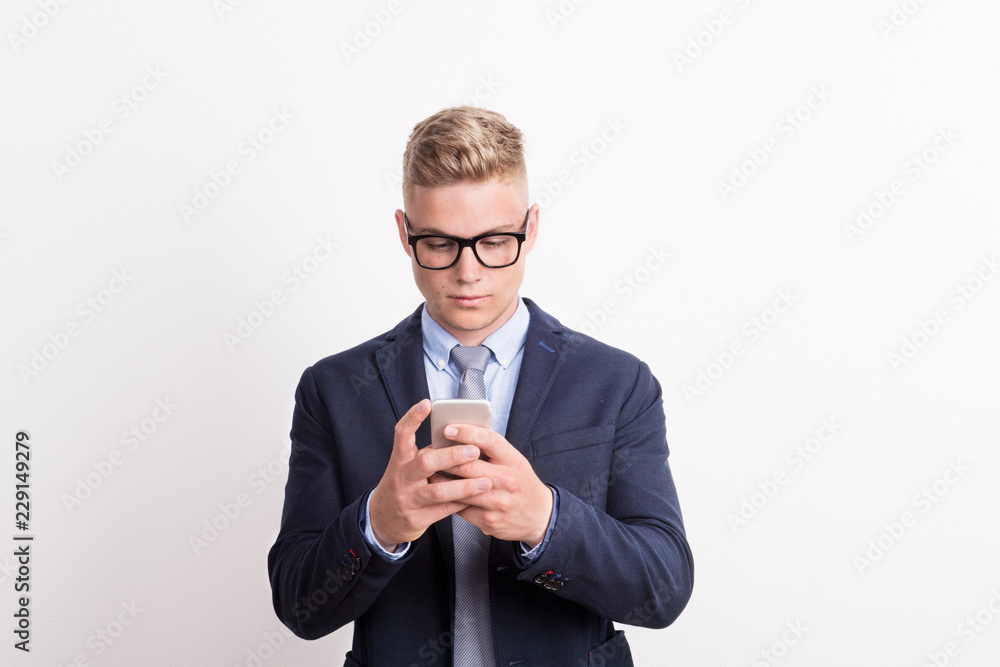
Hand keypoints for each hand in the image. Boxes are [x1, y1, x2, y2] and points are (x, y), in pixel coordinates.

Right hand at [369, 399, 493, 549]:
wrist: (382, 519)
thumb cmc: (403, 485)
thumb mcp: (407, 467)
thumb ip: (428, 455)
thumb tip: (461, 438)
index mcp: (399, 459)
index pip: (402, 433)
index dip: (413, 417)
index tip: (427, 403)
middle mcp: (401, 477)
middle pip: (425, 463)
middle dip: (451, 456)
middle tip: (474, 450)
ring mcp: (407, 499)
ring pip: (437, 492)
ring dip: (464, 486)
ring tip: (486, 482)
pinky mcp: (416, 519)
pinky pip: (443, 511)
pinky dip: (462, 504)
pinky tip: (477, 499)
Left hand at [435, 424, 552, 545]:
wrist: (539, 516)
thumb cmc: (522, 483)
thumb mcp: (514, 460)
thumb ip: (492, 449)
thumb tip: (463, 435)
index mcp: (513, 461)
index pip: (488, 441)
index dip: (466, 433)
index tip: (448, 428)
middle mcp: (507, 481)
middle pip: (468, 466)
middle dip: (446, 459)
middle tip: (430, 452)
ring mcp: (497, 503)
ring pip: (460, 489)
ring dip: (442, 480)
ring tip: (431, 472)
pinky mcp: (488, 521)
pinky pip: (461, 508)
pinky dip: (449, 499)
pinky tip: (442, 492)